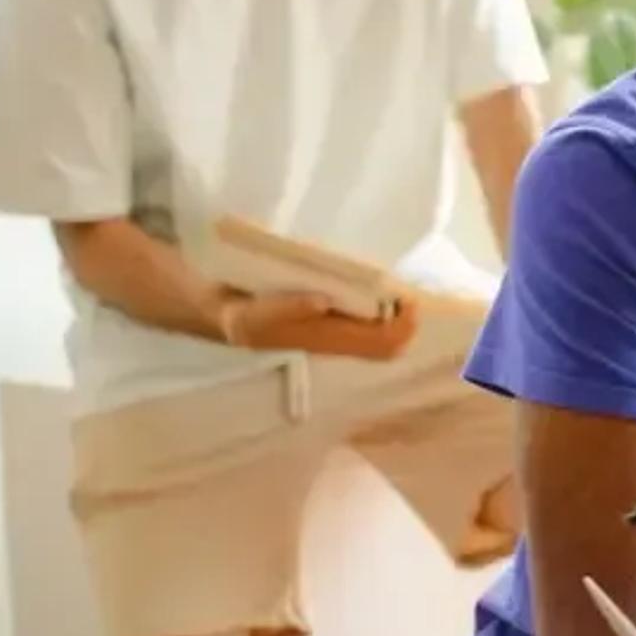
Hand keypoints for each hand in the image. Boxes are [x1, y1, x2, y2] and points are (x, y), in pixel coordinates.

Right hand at [219, 290, 420, 362]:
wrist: (229, 320)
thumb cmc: (248, 316)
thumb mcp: (262, 312)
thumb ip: (291, 307)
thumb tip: (323, 302)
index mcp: (330, 340)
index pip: (381, 344)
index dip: (402, 325)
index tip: (406, 298)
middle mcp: (339, 341)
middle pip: (389, 345)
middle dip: (406, 322)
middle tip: (406, 293)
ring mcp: (336, 334)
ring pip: (381, 337)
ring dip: (395, 317)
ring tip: (395, 290)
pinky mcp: (330, 324)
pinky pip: (368, 326)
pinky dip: (381, 310)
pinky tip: (375, 290)